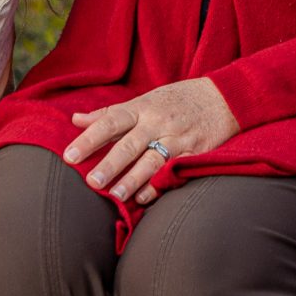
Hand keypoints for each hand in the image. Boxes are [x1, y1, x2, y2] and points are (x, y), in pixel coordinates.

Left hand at [63, 77, 240, 206]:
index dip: (90, 139)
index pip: (111, 121)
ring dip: (133, 179)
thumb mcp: (145, 99)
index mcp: (142, 107)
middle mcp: (158, 122)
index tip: (69, 156)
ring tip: (116, 196)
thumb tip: (75, 119)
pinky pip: (174, 170)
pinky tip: (145, 197)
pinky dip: (159, 184)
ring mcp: (178, 137)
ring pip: (152, 160)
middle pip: (130, 144)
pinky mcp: (195, 152)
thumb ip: (111, 112)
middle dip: (110, 164)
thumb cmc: (178, 99)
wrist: (225, 97)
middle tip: (92, 182)